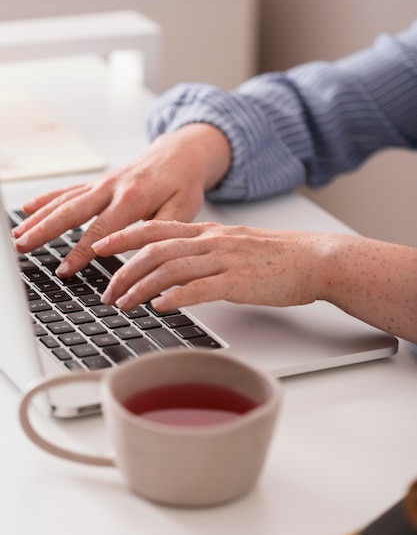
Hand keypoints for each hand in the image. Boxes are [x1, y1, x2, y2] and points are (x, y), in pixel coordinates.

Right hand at [12, 124, 230, 276]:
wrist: (181, 154)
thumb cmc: (183, 184)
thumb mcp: (183, 210)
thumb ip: (161, 231)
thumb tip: (142, 254)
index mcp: (133, 198)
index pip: (101, 230)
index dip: (80, 252)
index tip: (64, 270)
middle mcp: (111, 188)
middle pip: (71, 212)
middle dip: (44, 231)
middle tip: (22, 247)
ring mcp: (101, 184)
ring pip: (63, 201)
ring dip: (39, 218)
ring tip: (18, 235)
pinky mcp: (98, 183)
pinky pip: (67, 190)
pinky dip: (46, 199)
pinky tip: (28, 209)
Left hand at [92, 220, 323, 310]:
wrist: (317, 260)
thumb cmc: (280, 258)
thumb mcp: (237, 246)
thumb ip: (208, 252)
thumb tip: (181, 268)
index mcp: (210, 233)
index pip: (157, 227)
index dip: (125, 235)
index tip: (101, 245)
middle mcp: (212, 242)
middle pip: (156, 250)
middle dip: (124, 270)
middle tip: (108, 291)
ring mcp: (225, 260)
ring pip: (171, 268)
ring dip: (141, 286)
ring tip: (123, 304)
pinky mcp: (239, 282)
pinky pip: (200, 287)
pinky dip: (175, 296)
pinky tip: (159, 306)